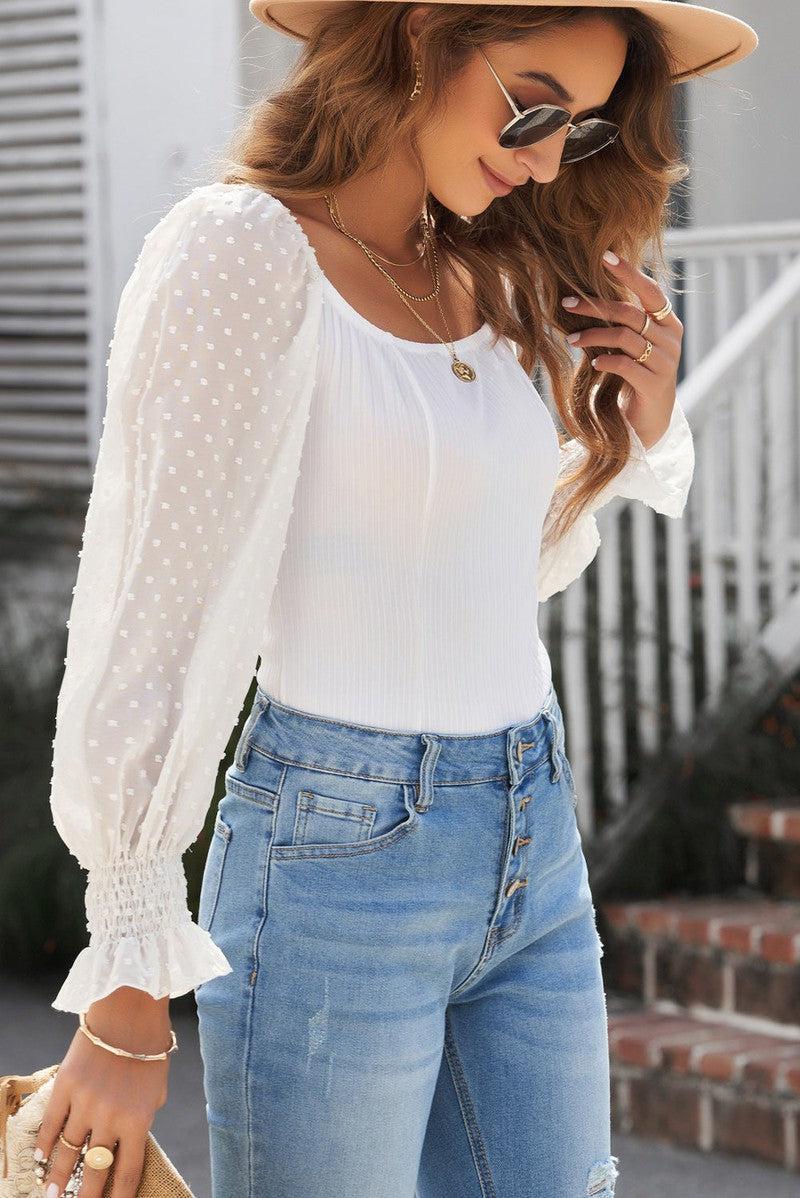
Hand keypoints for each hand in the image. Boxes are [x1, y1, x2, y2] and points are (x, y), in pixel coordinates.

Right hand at [34, 988, 171, 1197]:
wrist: (128, 1011)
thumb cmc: (148, 1048)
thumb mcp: (157, 1086)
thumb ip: (146, 1114)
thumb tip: (134, 1137)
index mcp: (139, 1121)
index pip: (127, 1172)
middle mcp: (111, 1118)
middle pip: (95, 1171)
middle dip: (85, 1197)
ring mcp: (85, 1105)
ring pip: (68, 1154)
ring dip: (57, 1179)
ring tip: (50, 1195)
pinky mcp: (65, 1088)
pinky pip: (51, 1125)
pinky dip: (45, 1144)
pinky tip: (42, 1157)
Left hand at [561, 250, 683, 450]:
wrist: (650, 418)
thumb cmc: (636, 374)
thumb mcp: (634, 343)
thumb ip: (625, 321)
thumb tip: (589, 292)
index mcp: (668, 322)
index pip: (649, 290)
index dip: (629, 272)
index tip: (605, 256)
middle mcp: (671, 338)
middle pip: (630, 313)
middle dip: (595, 306)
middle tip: (567, 303)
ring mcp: (666, 362)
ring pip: (625, 338)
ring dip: (593, 335)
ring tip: (571, 339)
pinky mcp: (654, 385)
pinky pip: (625, 365)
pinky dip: (606, 361)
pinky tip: (593, 363)